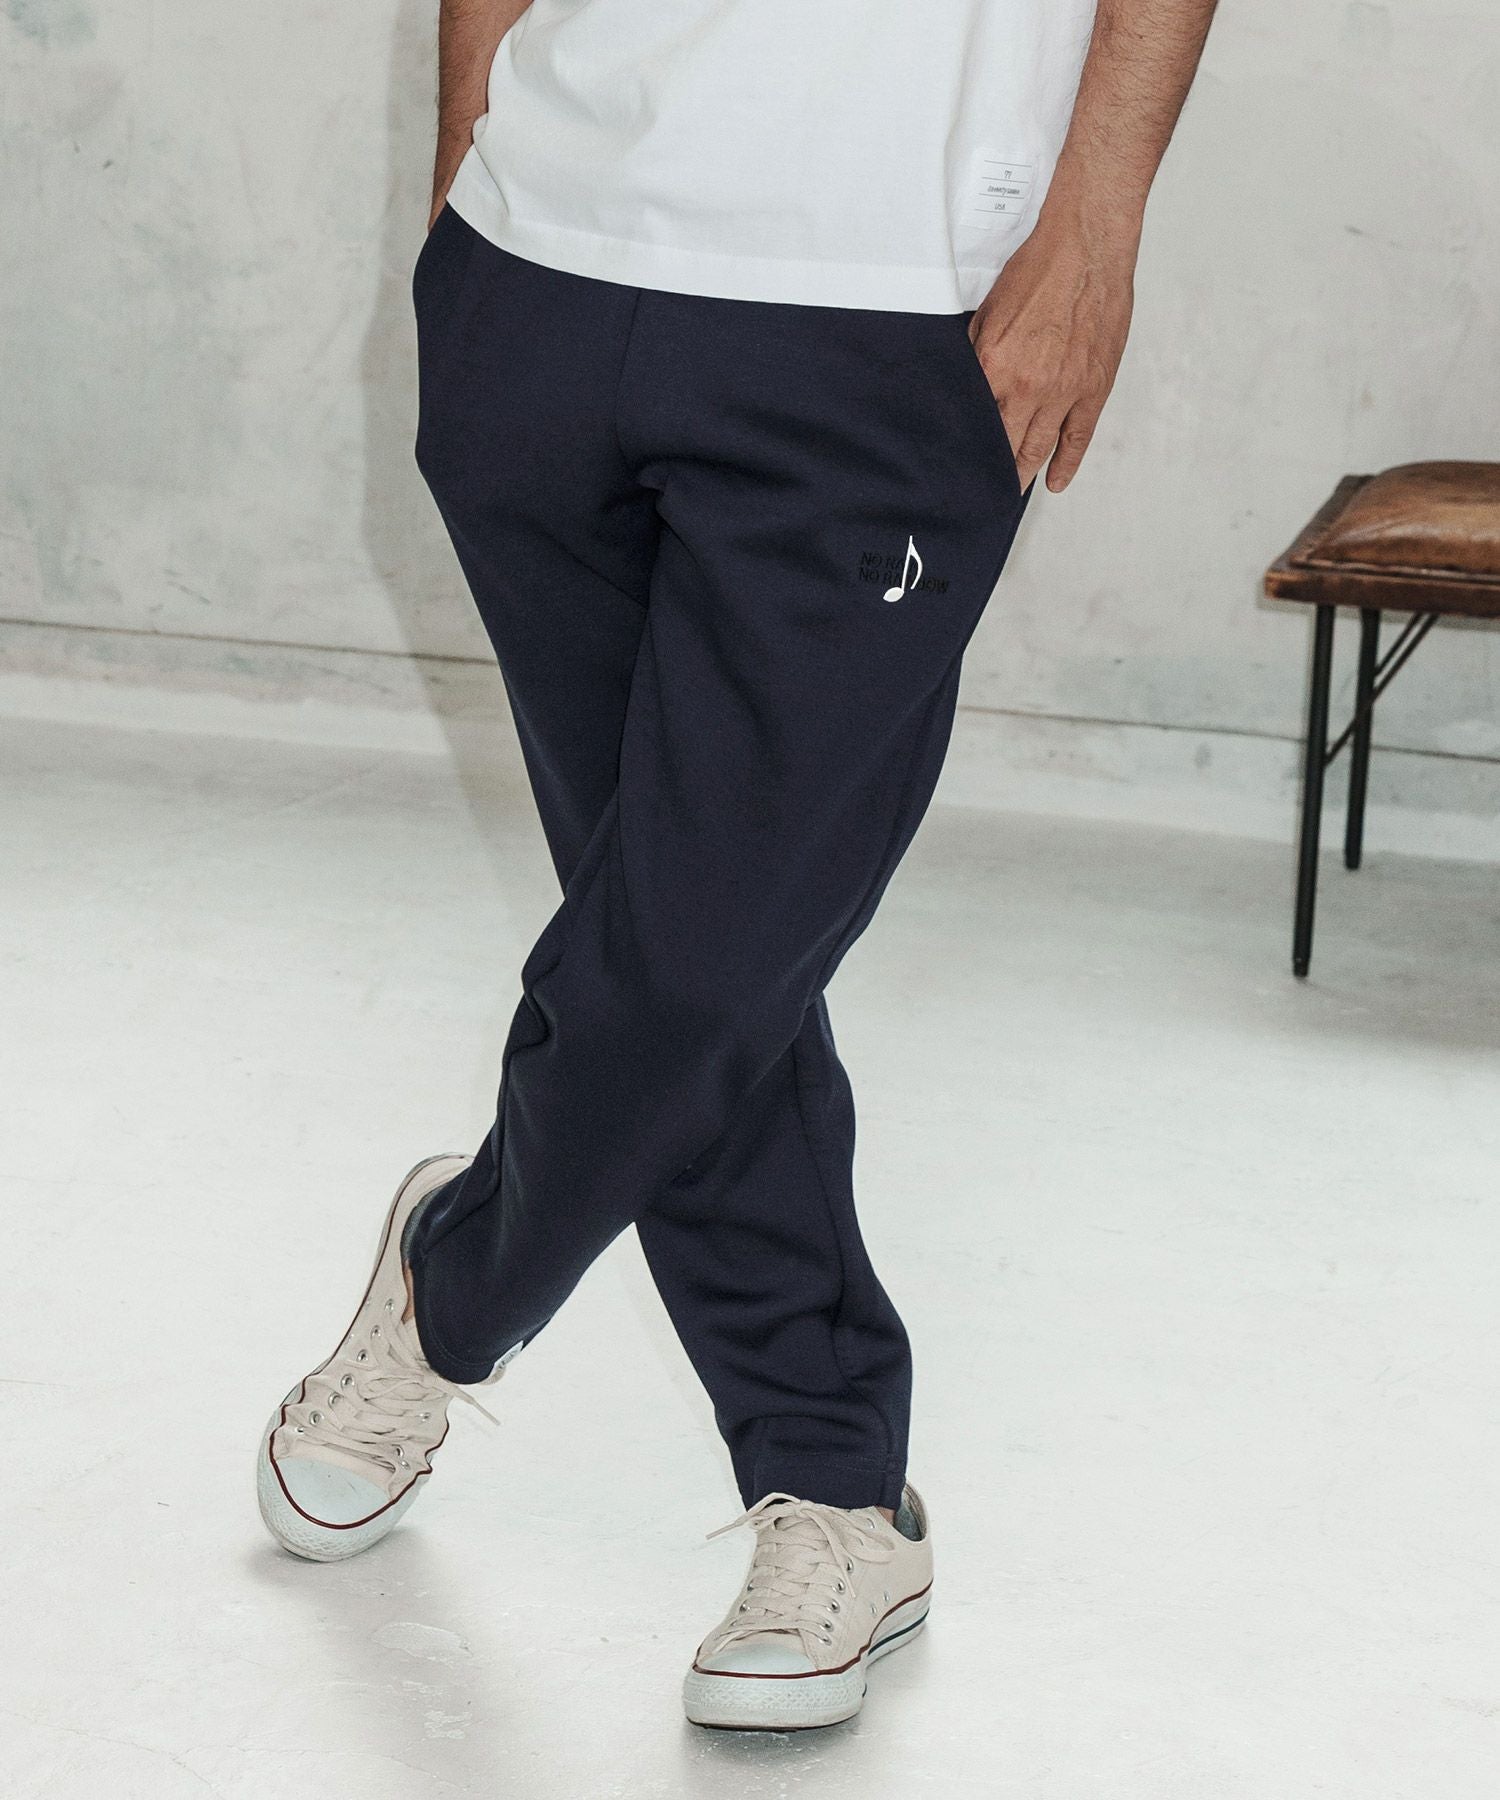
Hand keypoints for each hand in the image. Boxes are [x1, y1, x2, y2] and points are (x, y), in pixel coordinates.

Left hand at [968, 212, 1138, 493]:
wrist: (1087, 247)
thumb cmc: (1039, 270)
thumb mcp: (988, 312)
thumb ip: (976, 354)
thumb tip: (964, 387)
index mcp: (994, 367)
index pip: (972, 424)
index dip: (964, 449)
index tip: (955, 470)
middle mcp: (1027, 387)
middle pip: (1003, 446)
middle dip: (990, 472)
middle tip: (979, 493)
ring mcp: (1063, 392)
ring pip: (1038, 449)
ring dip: (1023, 475)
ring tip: (1010, 493)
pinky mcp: (1093, 389)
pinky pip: (1077, 438)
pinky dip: (1066, 464)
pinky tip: (1055, 482)